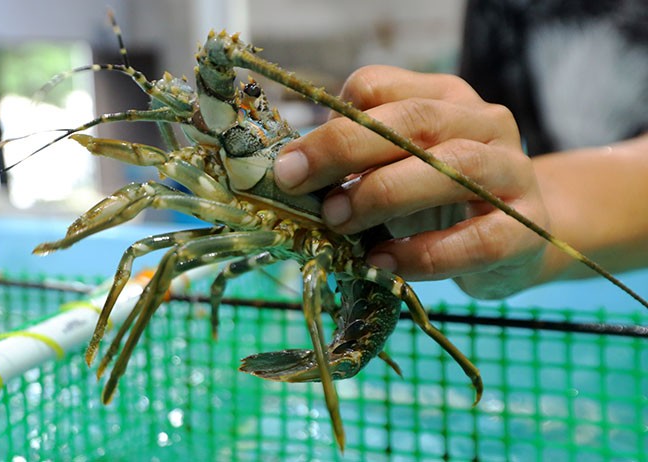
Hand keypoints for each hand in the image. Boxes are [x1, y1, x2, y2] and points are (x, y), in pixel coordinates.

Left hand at [273, 65, 549, 297]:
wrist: (520, 236)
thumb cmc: (439, 198)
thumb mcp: (397, 167)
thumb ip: (356, 163)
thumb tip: (293, 174)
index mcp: (443, 98)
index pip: (381, 88)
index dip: (331, 121)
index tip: (291, 164)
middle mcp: (484, 123)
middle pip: (413, 120)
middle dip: (344, 149)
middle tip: (296, 183)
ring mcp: (513, 173)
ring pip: (452, 169)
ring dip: (384, 194)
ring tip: (337, 222)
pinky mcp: (526, 229)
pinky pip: (477, 240)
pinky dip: (423, 252)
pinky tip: (381, 263)